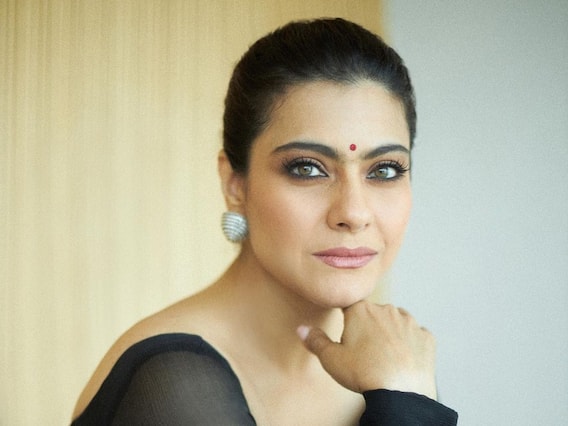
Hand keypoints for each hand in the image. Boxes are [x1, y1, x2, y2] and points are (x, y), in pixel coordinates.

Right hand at [298, 301, 437, 399]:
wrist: (401, 392)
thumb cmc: (364, 373)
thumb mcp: (331, 359)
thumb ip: (315, 341)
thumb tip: (302, 329)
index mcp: (361, 310)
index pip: (349, 304)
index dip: (347, 318)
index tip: (347, 330)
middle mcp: (387, 309)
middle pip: (374, 314)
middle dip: (369, 327)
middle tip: (363, 351)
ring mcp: (409, 322)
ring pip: (396, 323)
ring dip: (391, 334)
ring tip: (384, 357)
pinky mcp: (426, 337)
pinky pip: (416, 337)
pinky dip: (410, 346)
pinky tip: (403, 360)